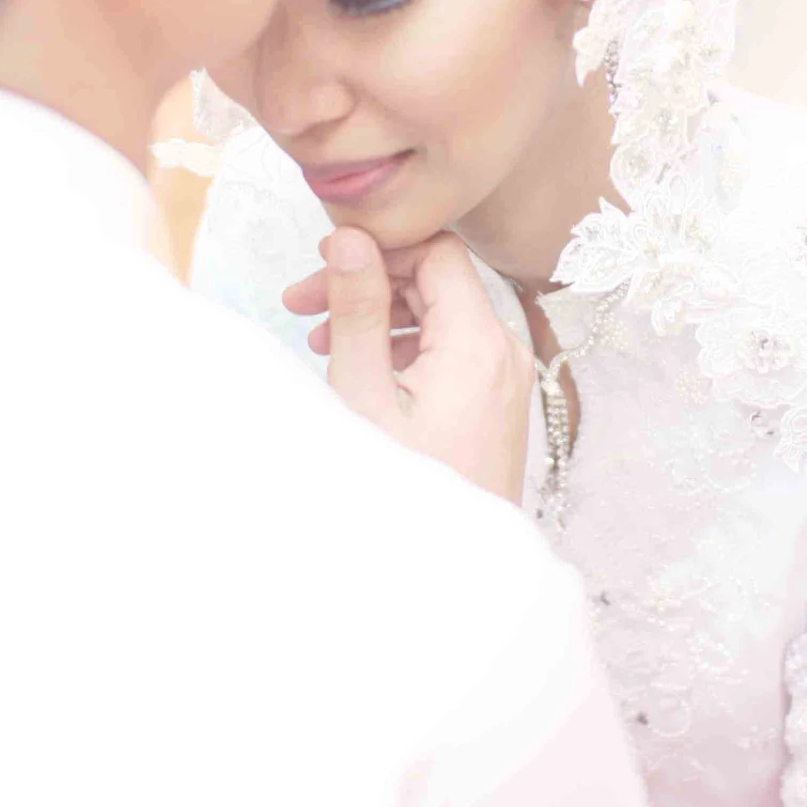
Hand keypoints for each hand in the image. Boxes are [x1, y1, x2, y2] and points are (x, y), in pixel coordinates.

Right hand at [284, 227, 533, 503]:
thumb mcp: (364, 394)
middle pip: (437, 280)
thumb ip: (357, 310)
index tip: (320, 265)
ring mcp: (507, 378)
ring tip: (321, 339)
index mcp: (480, 341)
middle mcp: (506, 351)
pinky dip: (405, 346)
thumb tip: (351, 238)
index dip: (377, 248)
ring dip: (381, 315)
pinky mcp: (498, 401)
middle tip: (300, 303)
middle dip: (369, 283)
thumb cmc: (402, 487)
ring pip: (442, 314)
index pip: (436, 251)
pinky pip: (452, 349)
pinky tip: (360, 366)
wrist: (447, 568)